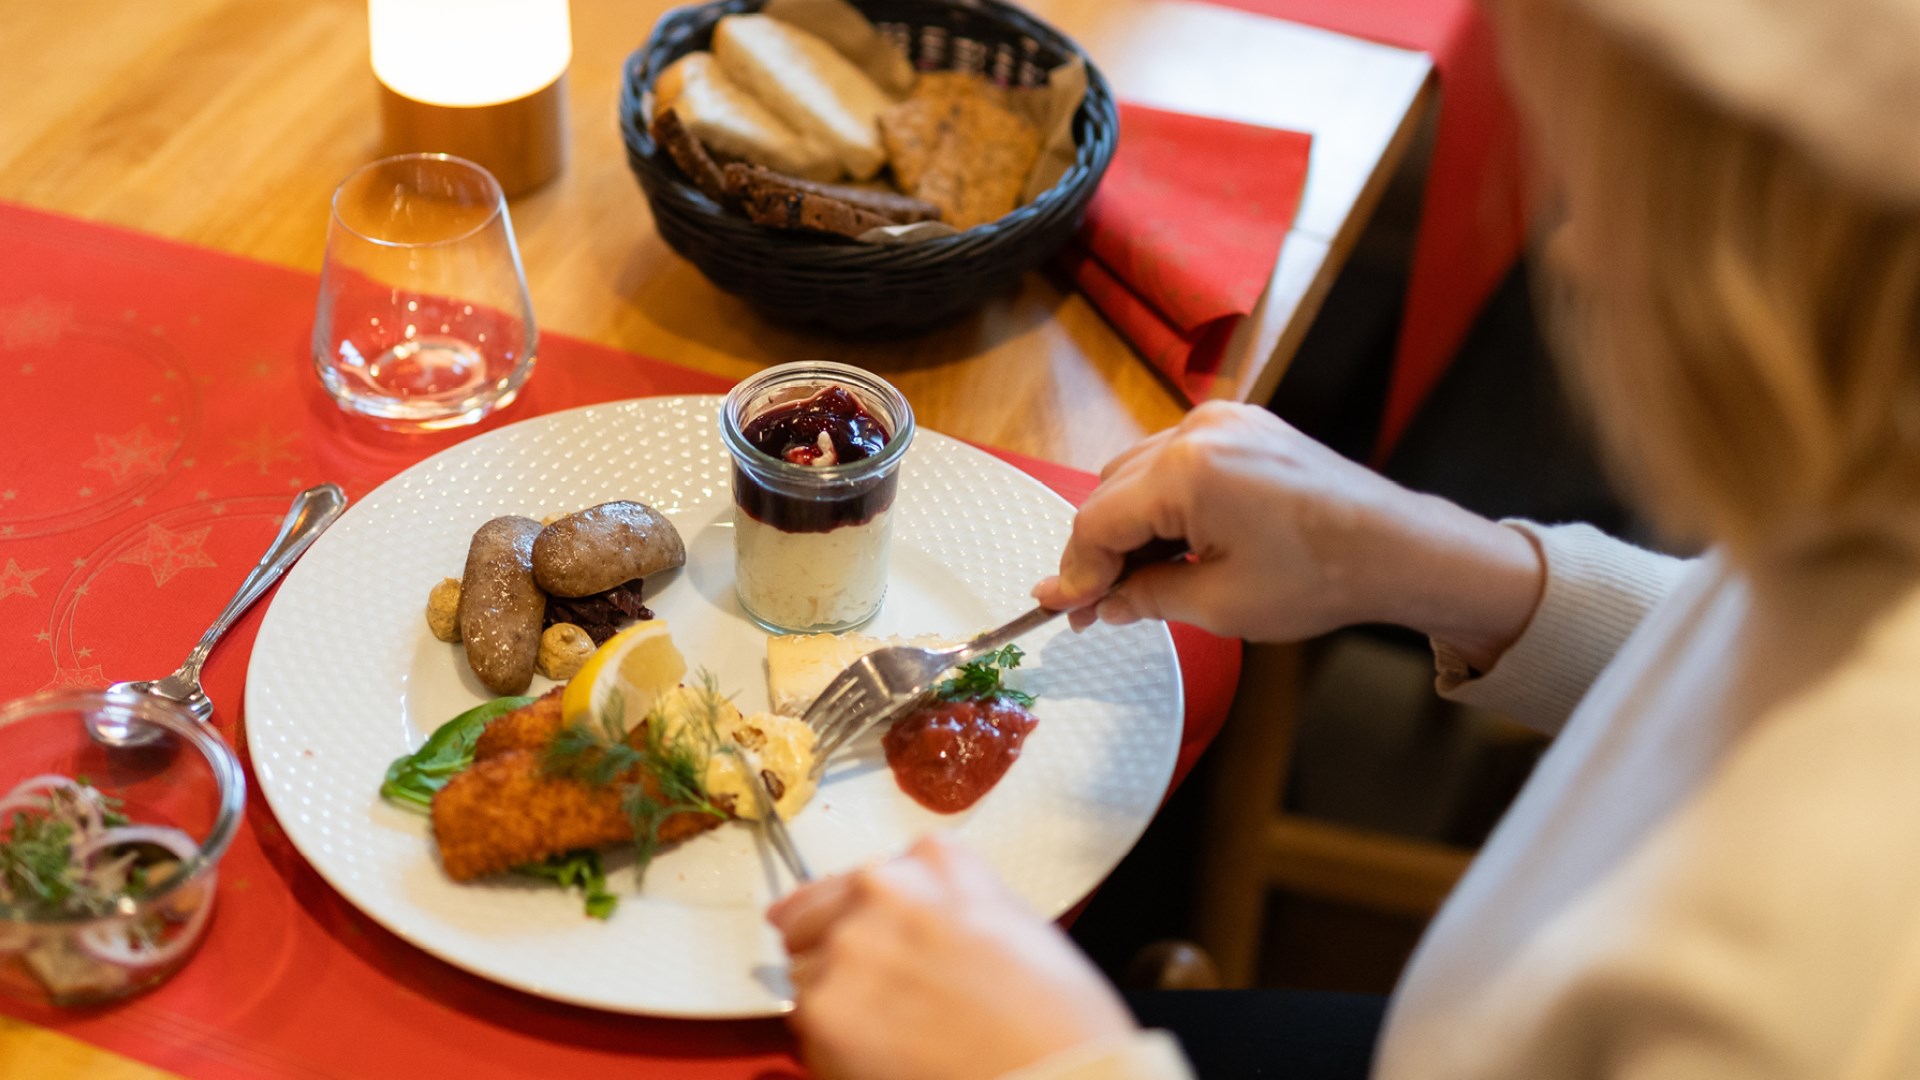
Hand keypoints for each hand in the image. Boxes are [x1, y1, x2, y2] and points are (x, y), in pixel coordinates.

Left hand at [767, 834, 1135, 1079]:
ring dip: (836, 996)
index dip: (871, 917)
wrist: (1055, 1075)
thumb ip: (946, 903)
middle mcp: (883, 888)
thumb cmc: (1053, 1018)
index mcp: (935, 860)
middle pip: (815, 912)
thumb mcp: (1010, 922)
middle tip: (880, 991)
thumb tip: (906, 921)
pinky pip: (804, 1022)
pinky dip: (831, 1042)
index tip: (878, 938)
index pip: (867, 876)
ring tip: (895, 1029)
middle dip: (835, 948)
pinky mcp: (823, 1007)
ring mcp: (847, 945)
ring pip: (806, 969)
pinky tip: (885, 1053)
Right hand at [1033, 403, 1542, 665]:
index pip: (1098, 522)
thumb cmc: (1320, 577)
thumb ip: (1144, 597)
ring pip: (1137, 472)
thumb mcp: (1218, 603)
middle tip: (1094, 605)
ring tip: (1138, 579)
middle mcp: (1198, 430)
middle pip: (1110, 491)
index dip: (1075, 572)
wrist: (1396, 548)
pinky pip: (1176, 457)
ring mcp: (1223, 420)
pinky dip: (1162, 499)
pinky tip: (1174, 543)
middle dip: (1099, 550)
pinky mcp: (1244, 424)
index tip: (1061, 610)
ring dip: (1129, 523)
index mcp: (1187, 470)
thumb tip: (1099, 604)